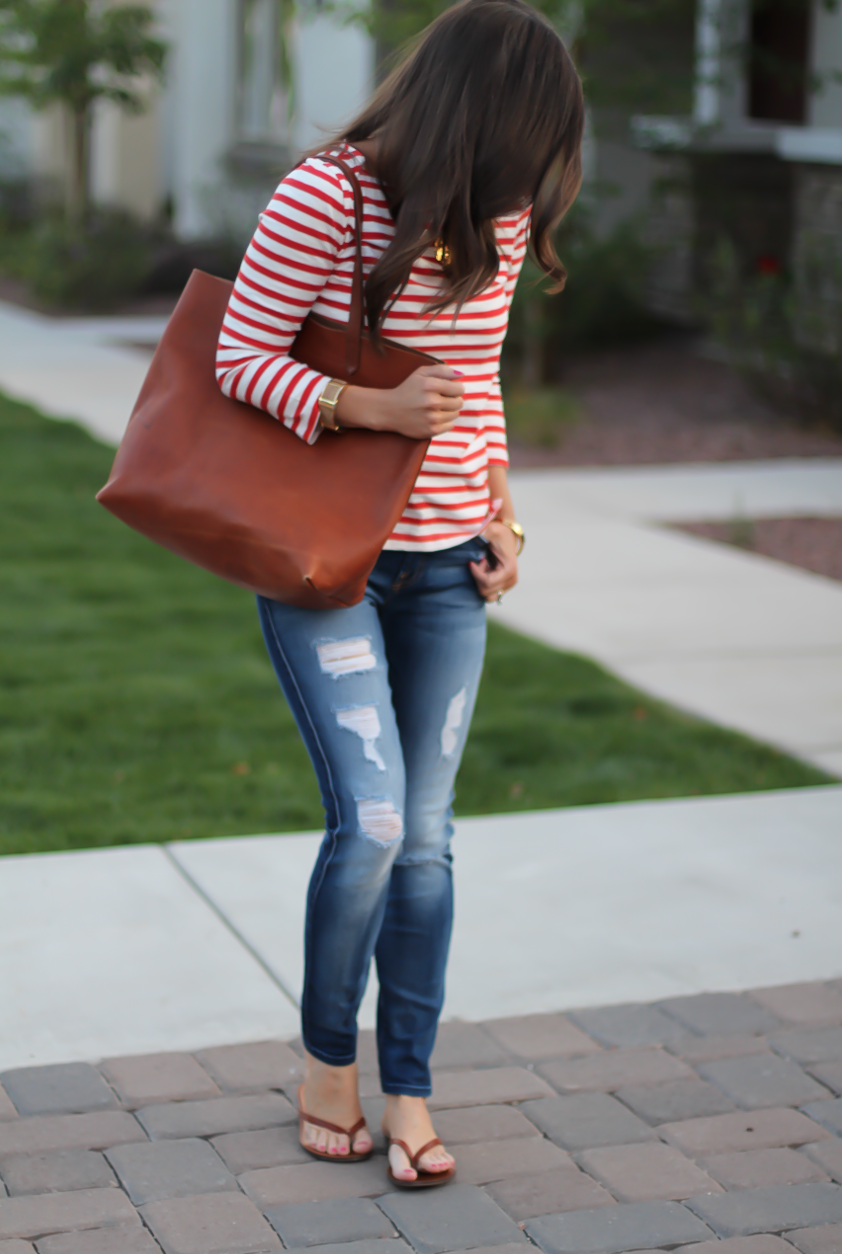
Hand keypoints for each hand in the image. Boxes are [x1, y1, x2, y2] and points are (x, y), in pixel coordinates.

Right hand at [336, 365, 463, 437]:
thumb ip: (442, 370)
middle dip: (453, 399)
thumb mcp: (421, 373)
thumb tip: (461, 375)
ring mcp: (431, 418)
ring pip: (455, 414)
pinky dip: (445, 421)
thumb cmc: (408, 389)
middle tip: (440, 399)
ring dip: (449, 410)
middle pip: (459, 402)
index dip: (455, 389)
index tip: (447, 390)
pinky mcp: (430, 430)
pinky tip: (433, 417)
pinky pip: (450, 425)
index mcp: (430, 385)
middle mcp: (432, 402)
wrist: (389, 410)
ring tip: (435, 408)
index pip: (460, 389)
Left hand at [469, 520, 518, 601]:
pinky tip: (485, 570)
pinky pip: (488, 593)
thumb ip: (483, 531)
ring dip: (480, 582)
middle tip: (480, 562)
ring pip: (487, 596)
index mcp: (510, 570)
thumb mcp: (490, 530)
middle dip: (477, 577)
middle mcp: (511, 580)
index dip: (476, 574)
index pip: (487, 583)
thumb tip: (474, 532)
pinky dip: (482, 584)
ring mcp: (508, 585)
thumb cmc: (498, 532)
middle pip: (485, 591)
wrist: (506, 535)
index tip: (471, 562)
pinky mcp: (504, 586)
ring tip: (483, 567)